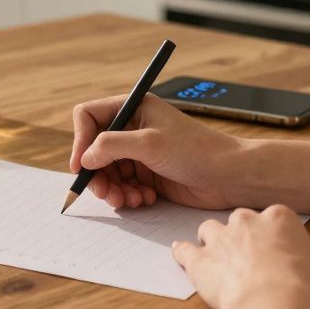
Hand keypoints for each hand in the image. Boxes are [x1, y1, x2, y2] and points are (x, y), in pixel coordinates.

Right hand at [69, 94, 248, 209]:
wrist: (229, 176)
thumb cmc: (197, 150)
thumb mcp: (150, 143)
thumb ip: (111, 146)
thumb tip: (85, 158)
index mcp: (133, 108)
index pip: (89, 117)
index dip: (80, 140)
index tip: (81, 166)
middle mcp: (133, 128)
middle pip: (94, 150)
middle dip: (97, 174)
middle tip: (106, 193)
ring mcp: (140, 152)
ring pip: (107, 172)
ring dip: (113, 189)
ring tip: (128, 200)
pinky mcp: (148, 174)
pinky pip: (123, 186)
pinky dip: (128, 196)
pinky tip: (145, 199)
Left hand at [172, 205, 309, 308]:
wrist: (272, 304)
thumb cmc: (303, 286)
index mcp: (278, 218)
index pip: (274, 219)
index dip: (275, 236)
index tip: (277, 250)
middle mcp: (245, 221)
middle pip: (239, 220)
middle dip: (242, 234)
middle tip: (248, 254)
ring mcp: (219, 239)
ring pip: (209, 229)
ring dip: (212, 240)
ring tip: (216, 255)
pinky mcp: (199, 260)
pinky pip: (184, 250)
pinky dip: (182, 252)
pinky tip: (180, 252)